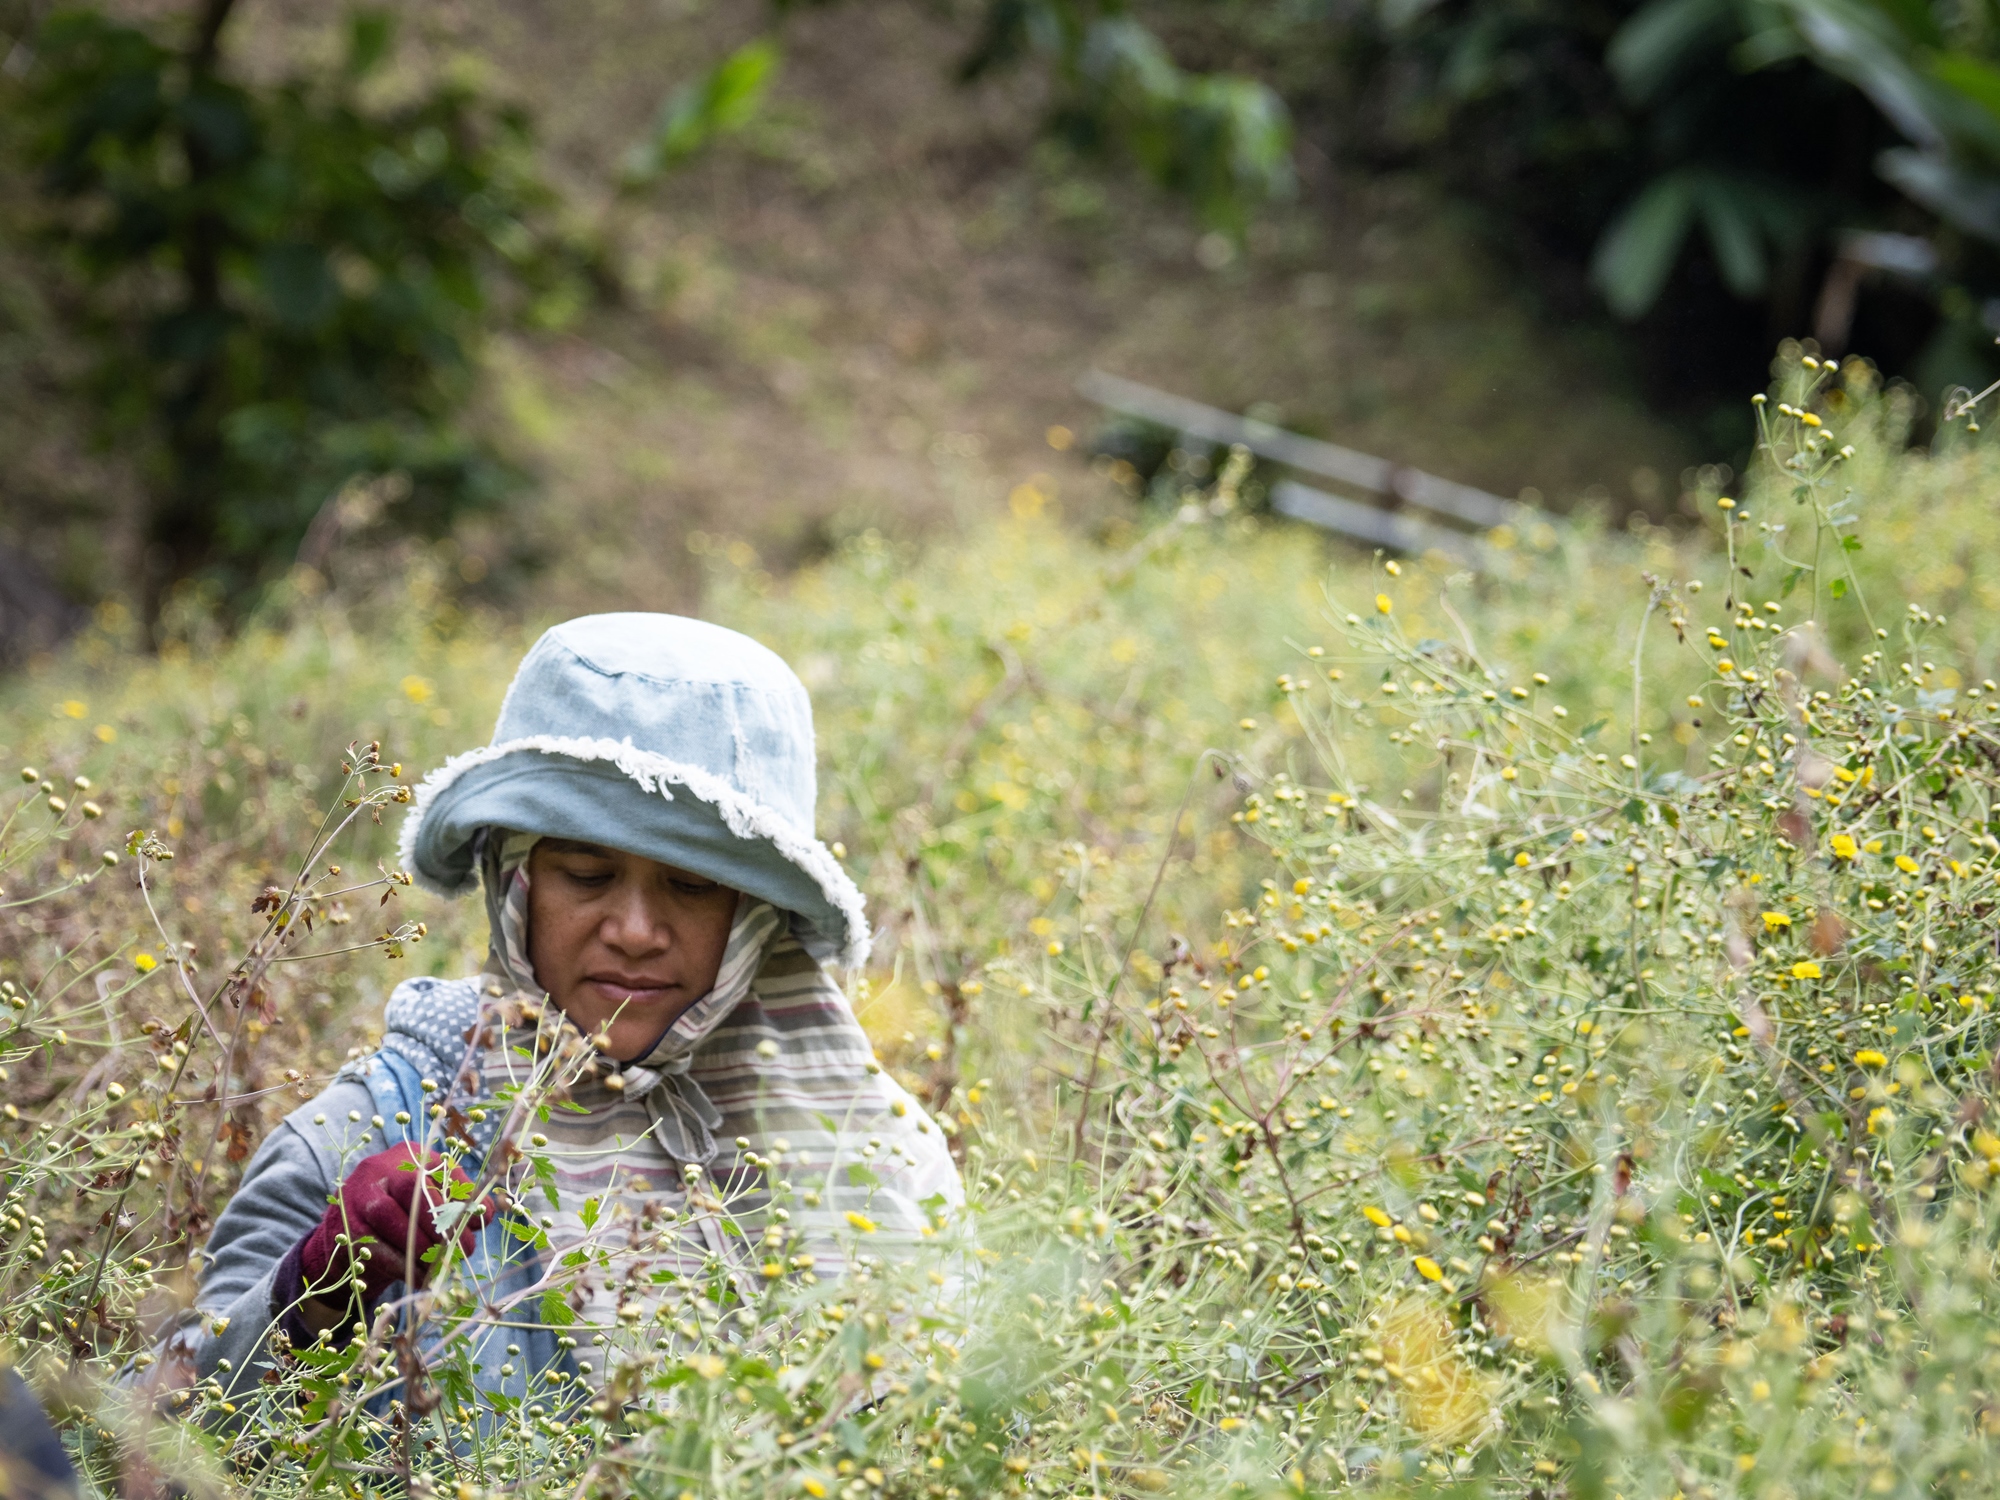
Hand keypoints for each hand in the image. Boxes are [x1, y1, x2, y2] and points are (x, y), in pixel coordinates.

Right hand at [296, 1143, 486, 1306]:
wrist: (350, 1228)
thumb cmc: (403, 1212)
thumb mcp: (430, 1199)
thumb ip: (457, 1203)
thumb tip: (485, 1215)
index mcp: (409, 1156)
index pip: (441, 1168)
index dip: (463, 1197)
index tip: (479, 1223)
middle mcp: (380, 1168)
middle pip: (413, 1188)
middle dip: (440, 1222)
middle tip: (462, 1250)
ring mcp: (357, 1195)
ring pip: (389, 1215)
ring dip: (419, 1245)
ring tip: (440, 1265)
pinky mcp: (344, 1226)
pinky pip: (372, 1244)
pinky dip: (399, 1264)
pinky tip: (418, 1277)